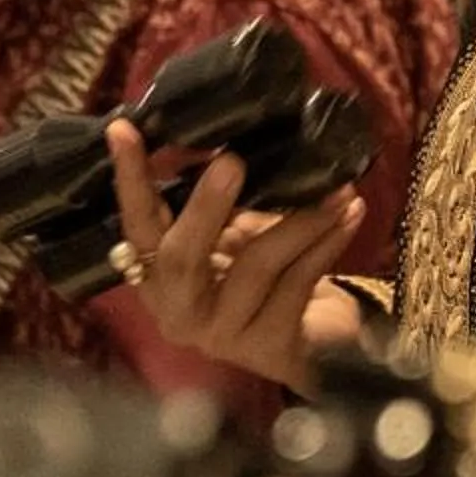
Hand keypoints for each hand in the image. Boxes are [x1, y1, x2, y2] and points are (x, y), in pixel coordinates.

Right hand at [105, 119, 366, 390]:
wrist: (313, 343)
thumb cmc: (267, 278)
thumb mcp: (235, 234)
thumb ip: (222, 200)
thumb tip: (224, 136)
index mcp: (159, 277)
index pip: (137, 224)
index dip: (130, 179)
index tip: (123, 129)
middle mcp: (179, 312)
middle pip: (182, 257)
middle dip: (206, 205)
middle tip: (232, 160)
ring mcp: (222, 335)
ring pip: (256, 265)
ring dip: (301, 219)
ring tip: (336, 186)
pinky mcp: (269, 347)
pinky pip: (298, 282)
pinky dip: (329, 241)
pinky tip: (352, 212)